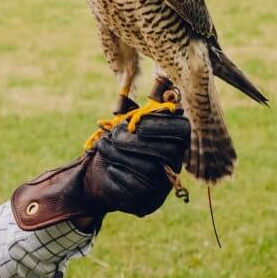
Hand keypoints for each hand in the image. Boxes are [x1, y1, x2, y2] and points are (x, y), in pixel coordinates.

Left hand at [12, 109, 189, 229]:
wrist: (94, 177)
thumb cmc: (113, 143)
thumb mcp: (126, 121)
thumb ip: (143, 103)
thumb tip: (162, 73)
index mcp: (173, 141)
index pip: (182, 131)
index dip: (161, 126)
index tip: (137, 124)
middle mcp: (174, 165)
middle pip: (167, 151)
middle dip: (135, 141)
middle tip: (114, 136)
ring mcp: (163, 187)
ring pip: (148, 169)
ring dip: (120, 155)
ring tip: (103, 146)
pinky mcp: (147, 204)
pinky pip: (135, 190)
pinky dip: (117, 174)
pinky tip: (108, 167)